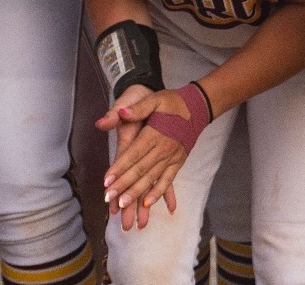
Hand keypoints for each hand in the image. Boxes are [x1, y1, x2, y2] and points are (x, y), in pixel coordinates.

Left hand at [96, 86, 189, 230]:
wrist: (198, 107)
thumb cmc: (173, 102)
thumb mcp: (155, 99)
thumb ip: (138, 108)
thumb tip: (121, 113)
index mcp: (155, 133)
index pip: (133, 154)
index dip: (119, 168)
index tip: (106, 181)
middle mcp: (163, 149)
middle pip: (140, 170)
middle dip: (123, 185)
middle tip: (108, 197)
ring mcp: (172, 157)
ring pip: (151, 178)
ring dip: (137, 192)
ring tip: (123, 205)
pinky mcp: (178, 162)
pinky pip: (167, 180)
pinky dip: (158, 192)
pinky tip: (147, 203)